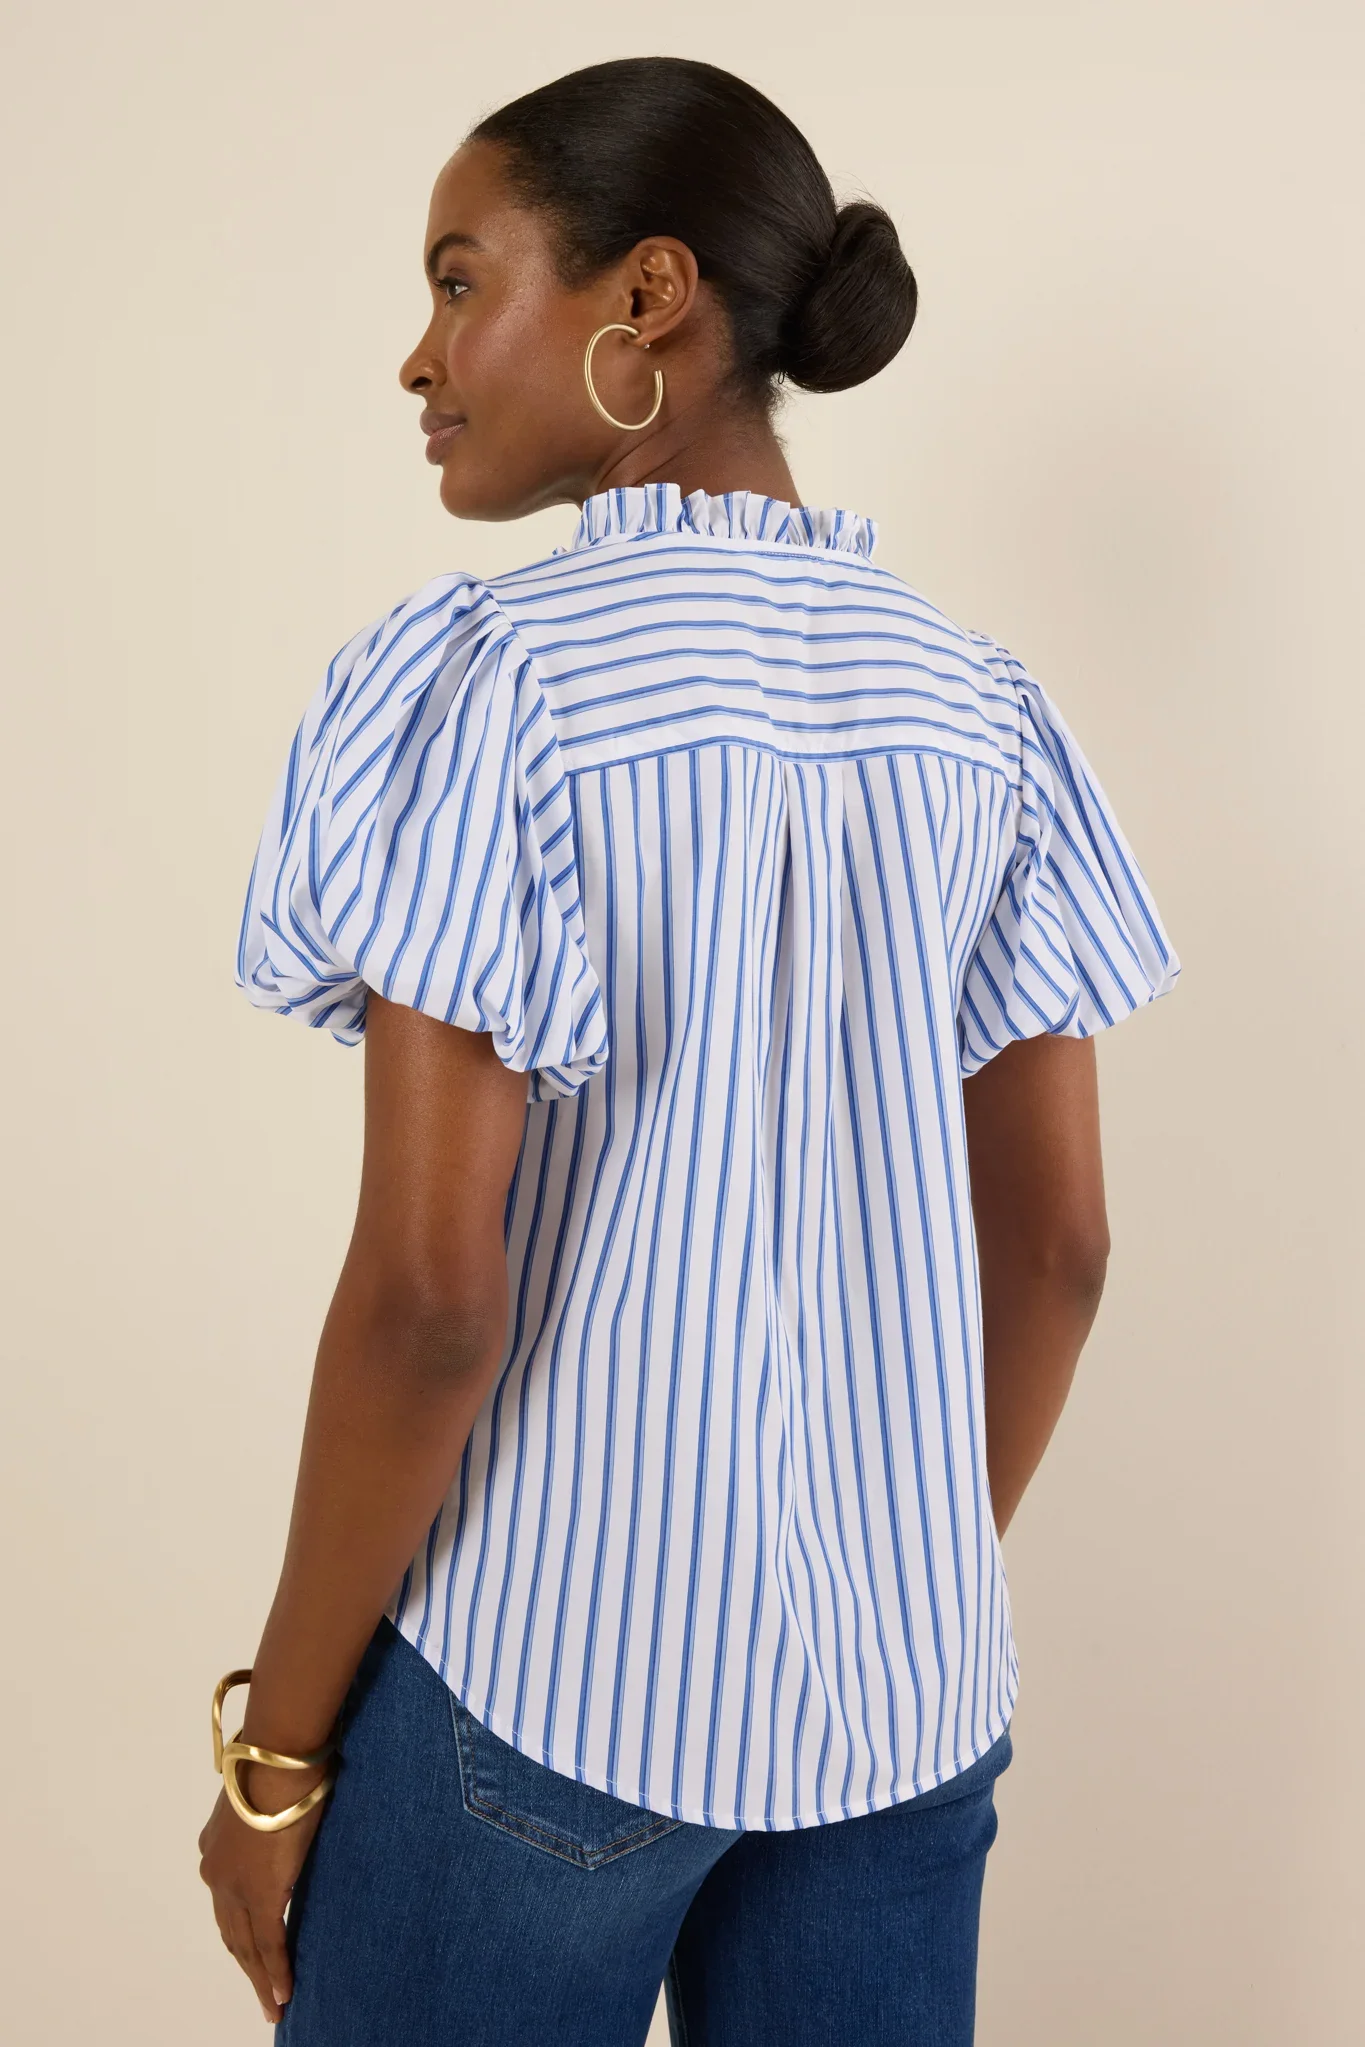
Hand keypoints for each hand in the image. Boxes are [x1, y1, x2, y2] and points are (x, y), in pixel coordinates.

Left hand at [198, 1763, 327, 2022]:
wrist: (278, 1756)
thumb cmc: (280, 1760)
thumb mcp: (266, 1793)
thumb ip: (269, 1813)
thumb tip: (291, 1806)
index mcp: (215, 1847)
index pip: (227, 1900)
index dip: (239, 1929)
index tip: (251, 1952)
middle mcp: (216, 1872)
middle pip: (231, 1932)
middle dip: (247, 1965)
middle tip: (262, 1994)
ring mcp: (235, 1887)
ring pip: (245, 1945)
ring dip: (259, 1978)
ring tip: (274, 2003)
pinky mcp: (261, 1894)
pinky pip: (268, 1943)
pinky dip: (275, 1972)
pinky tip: (283, 1994)